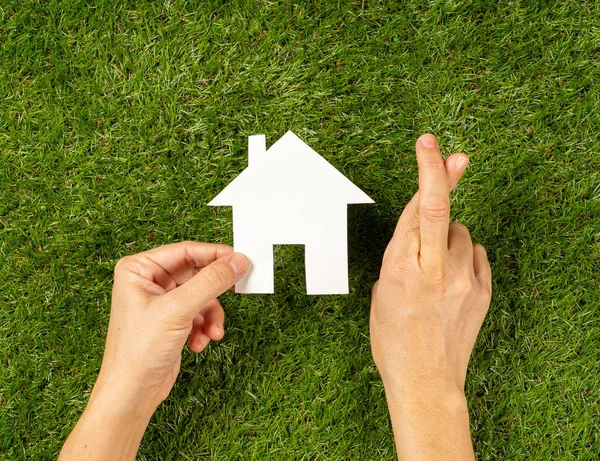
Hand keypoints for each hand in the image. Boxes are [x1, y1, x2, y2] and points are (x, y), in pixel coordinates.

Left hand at [97, 241, 248, 407]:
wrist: (132, 394)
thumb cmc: (138, 351)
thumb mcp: (179, 309)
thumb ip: (211, 281)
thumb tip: (237, 261)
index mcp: (139, 269)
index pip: (185, 251)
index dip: (215, 254)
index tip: (240, 259)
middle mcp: (148, 282)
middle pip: (196, 273)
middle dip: (215, 290)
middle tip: (240, 288)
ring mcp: (161, 302)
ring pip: (202, 295)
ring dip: (211, 314)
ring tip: (213, 332)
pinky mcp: (172, 320)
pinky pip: (199, 313)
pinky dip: (204, 327)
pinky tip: (199, 343)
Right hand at [370, 134, 491, 459]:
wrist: (426, 380)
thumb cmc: (393, 340)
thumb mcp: (382, 292)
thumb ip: (401, 256)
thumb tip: (424, 229)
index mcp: (401, 270)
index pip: (413, 210)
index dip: (425, 173)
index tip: (429, 146)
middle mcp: (435, 271)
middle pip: (441, 210)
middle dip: (444, 174)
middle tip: (456, 154)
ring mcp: (464, 281)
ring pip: (461, 234)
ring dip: (448, 238)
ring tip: (435, 268)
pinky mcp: (483, 292)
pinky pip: (476, 255)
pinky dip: (463, 257)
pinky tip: (451, 279)